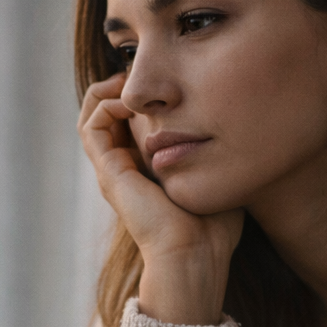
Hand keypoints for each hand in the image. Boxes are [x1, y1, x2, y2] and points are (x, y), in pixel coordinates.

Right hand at [79, 74, 243, 325]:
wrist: (195, 254)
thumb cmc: (213, 227)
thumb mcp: (216, 178)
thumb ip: (216, 156)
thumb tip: (235, 131)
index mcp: (145, 170)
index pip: (130, 121)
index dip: (141, 95)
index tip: (166, 82)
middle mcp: (124, 168)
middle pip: (106, 113)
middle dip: (122, 86)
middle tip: (144, 73)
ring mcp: (112, 169)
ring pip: (92, 114)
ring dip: (109, 90)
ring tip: (132, 81)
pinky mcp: (109, 171)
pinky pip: (92, 125)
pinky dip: (106, 103)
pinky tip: (132, 98)